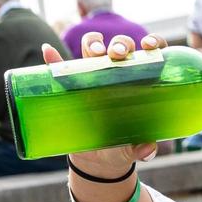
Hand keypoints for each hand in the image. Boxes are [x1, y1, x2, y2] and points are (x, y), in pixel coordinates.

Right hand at [41, 35, 164, 184]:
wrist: (98, 160)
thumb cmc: (122, 147)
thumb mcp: (132, 149)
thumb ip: (141, 148)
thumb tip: (148, 150)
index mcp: (138, 81)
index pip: (148, 53)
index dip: (152, 42)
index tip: (150, 46)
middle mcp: (116, 73)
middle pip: (119, 46)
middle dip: (120, 44)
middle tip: (117, 55)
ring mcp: (92, 77)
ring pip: (93, 47)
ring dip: (93, 43)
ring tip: (95, 54)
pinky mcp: (71, 86)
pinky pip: (60, 68)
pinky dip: (53, 58)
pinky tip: (49, 52)